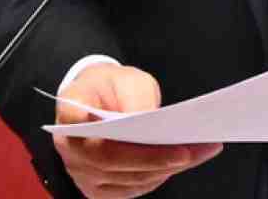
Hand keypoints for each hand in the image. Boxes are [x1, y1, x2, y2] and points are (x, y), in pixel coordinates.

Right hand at [53, 63, 221, 198]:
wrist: (101, 102)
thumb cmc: (114, 88)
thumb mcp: (128, 79)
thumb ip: (136, 97)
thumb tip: (148, 122)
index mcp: (70, 108)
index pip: (75, 117)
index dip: (95, 123)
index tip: (131, 121)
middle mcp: (69, 145)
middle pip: (109, 158)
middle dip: (152, 157)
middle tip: (188, 150)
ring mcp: (81, 171)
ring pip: (125, 177)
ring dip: (164, 169)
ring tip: (198, 154)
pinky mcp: (97, 189)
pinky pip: (131, 189)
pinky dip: (158, 177)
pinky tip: (181, 164)